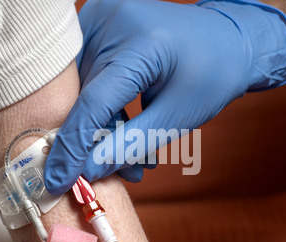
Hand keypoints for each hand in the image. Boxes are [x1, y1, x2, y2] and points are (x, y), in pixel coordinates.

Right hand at [44, 0, 285, 195]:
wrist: (228, 39)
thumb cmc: (213, 75)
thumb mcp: (177, 117)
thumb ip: (130, 144)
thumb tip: (89, 170)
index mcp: (141, 44)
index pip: (92, 103)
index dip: (72, 147)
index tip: (57, 181)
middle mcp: (113, 21)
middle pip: (83, 96)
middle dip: (96, 140)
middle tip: (120, 172)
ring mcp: (103, 16)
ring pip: (83, 88)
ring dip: (102, 125)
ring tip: (133, 156)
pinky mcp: (101, 23)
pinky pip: (89, 72)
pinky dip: (103, 103)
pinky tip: (124, 126)